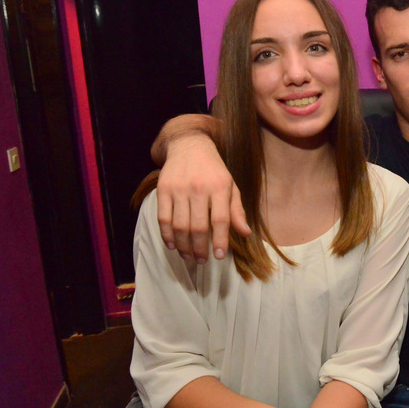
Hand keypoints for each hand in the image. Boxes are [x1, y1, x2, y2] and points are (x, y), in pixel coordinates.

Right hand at [156, 134, 250, 261]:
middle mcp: (199, 188)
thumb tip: (246, 233)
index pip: (220, 220)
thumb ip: (237, 210)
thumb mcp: (231, 186)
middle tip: (201, 261)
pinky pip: (163, 218)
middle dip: (200, 248)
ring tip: (188, 256)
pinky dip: (167, 235)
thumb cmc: (214, 171)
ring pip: (179, 225)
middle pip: (198, 226)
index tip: (219, 256)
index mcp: (220, 188)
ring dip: (183, 246)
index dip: (220, 241)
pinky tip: (172, 245)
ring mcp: (179, 189)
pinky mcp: (163, 190)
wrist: (189, 145)